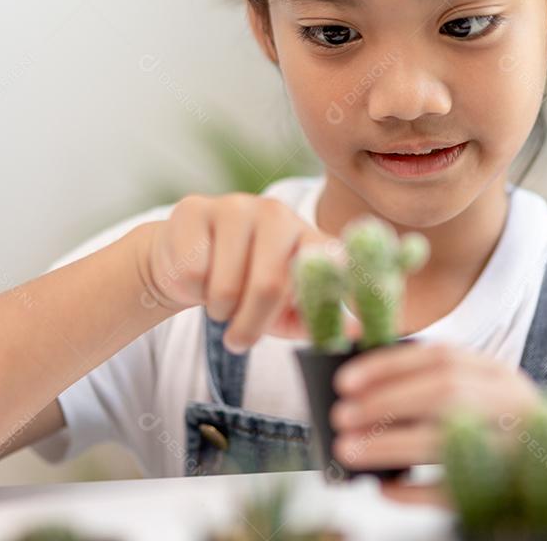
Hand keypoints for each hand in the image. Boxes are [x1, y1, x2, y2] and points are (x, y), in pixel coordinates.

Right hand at [140, 193, 342, 351]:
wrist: (183, 263)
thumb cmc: (242, 290)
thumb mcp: (282, 312)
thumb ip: (316, 320)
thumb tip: (358, 333)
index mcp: (307, 237)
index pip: (332, 259)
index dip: (347, 284)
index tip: (363, 317)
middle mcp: (277, 215)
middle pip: (269, 285)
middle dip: (251, 324)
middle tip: (239, 339)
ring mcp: (235, 207)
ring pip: (226, 285)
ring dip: (218, 310)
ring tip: (218, 300)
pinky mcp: (194, 209)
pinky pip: (194, 272)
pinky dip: (192, 290)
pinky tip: (197, 277)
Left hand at [329, 341, 540, 501]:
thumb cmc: (504, 420)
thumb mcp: (478, 385)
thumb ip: (427, 375)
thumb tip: (358, 369)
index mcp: (497, 373)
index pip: (440, 358)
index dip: (388, 367)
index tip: (346, 380)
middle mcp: (509, 405)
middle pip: (444, 396)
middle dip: (384, 405)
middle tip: (341, 417)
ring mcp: (513, 449)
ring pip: (448, 443)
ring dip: (390, 446)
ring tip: (349, 450)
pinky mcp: (509, 492)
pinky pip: (457, 492)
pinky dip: (416, 491)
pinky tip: (384, 488)